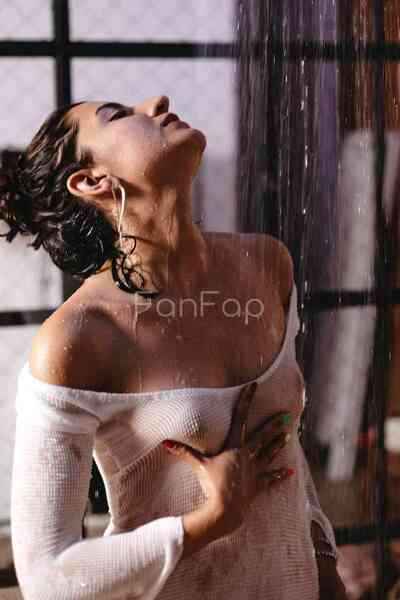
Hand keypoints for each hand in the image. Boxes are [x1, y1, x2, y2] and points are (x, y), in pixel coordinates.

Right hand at [163, 381, 293, 542]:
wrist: (224, 510)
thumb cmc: (212, 485)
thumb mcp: (198, 465)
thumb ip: (183, 452)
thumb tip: (164, 442)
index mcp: (234, 446)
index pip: (240, 417)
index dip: (246, 400)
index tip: (254, 386)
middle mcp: (247, 455)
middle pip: (262, 437)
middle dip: (274, 426)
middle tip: (286, 416)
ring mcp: (254, 471)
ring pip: (268, 454)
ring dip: (278, 445)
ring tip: (288, 436)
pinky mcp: (256, 486)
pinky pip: (270, 479)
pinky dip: (279, 476)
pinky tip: (290, 472)